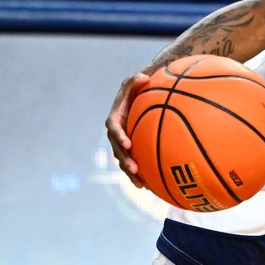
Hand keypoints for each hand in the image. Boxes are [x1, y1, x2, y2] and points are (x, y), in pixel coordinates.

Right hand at [105, 71, 152, 186]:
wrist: (146, 94)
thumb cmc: (141, 86)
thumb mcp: (137, 79)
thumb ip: (136, 79)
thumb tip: (144, 77)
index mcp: (116, 117)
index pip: (113, 128)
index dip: (119, 137)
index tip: (128, 144)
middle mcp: (118, 132)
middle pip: (117, 149)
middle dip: (124, 160)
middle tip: (134, 169)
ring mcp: (124, 142)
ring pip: (123, 160)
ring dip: (130, 173)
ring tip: (141, 185)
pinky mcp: (133, 149)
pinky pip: (134, 163)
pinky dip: (141, 174)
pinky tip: (151, 186)